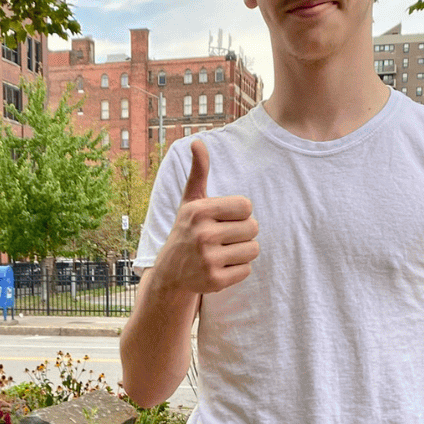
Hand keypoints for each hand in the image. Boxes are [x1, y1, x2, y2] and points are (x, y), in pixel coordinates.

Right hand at [156, 139, 258, 297]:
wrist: (170, 273)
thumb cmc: (187, 230)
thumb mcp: (190, 201)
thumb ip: (198, 172)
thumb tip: (197, 141)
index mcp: (199, 211)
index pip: (247, 206)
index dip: (239, 214)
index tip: (223, 220)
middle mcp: (202, 235)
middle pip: (253, 228)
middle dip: (243, 233)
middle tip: (223, 238)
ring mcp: (207, 260)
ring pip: (253, 250)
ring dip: (242, 252)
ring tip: (222, 253)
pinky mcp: (214, 281)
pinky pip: (246, 270)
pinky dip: (237, 270)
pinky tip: (219, 268)